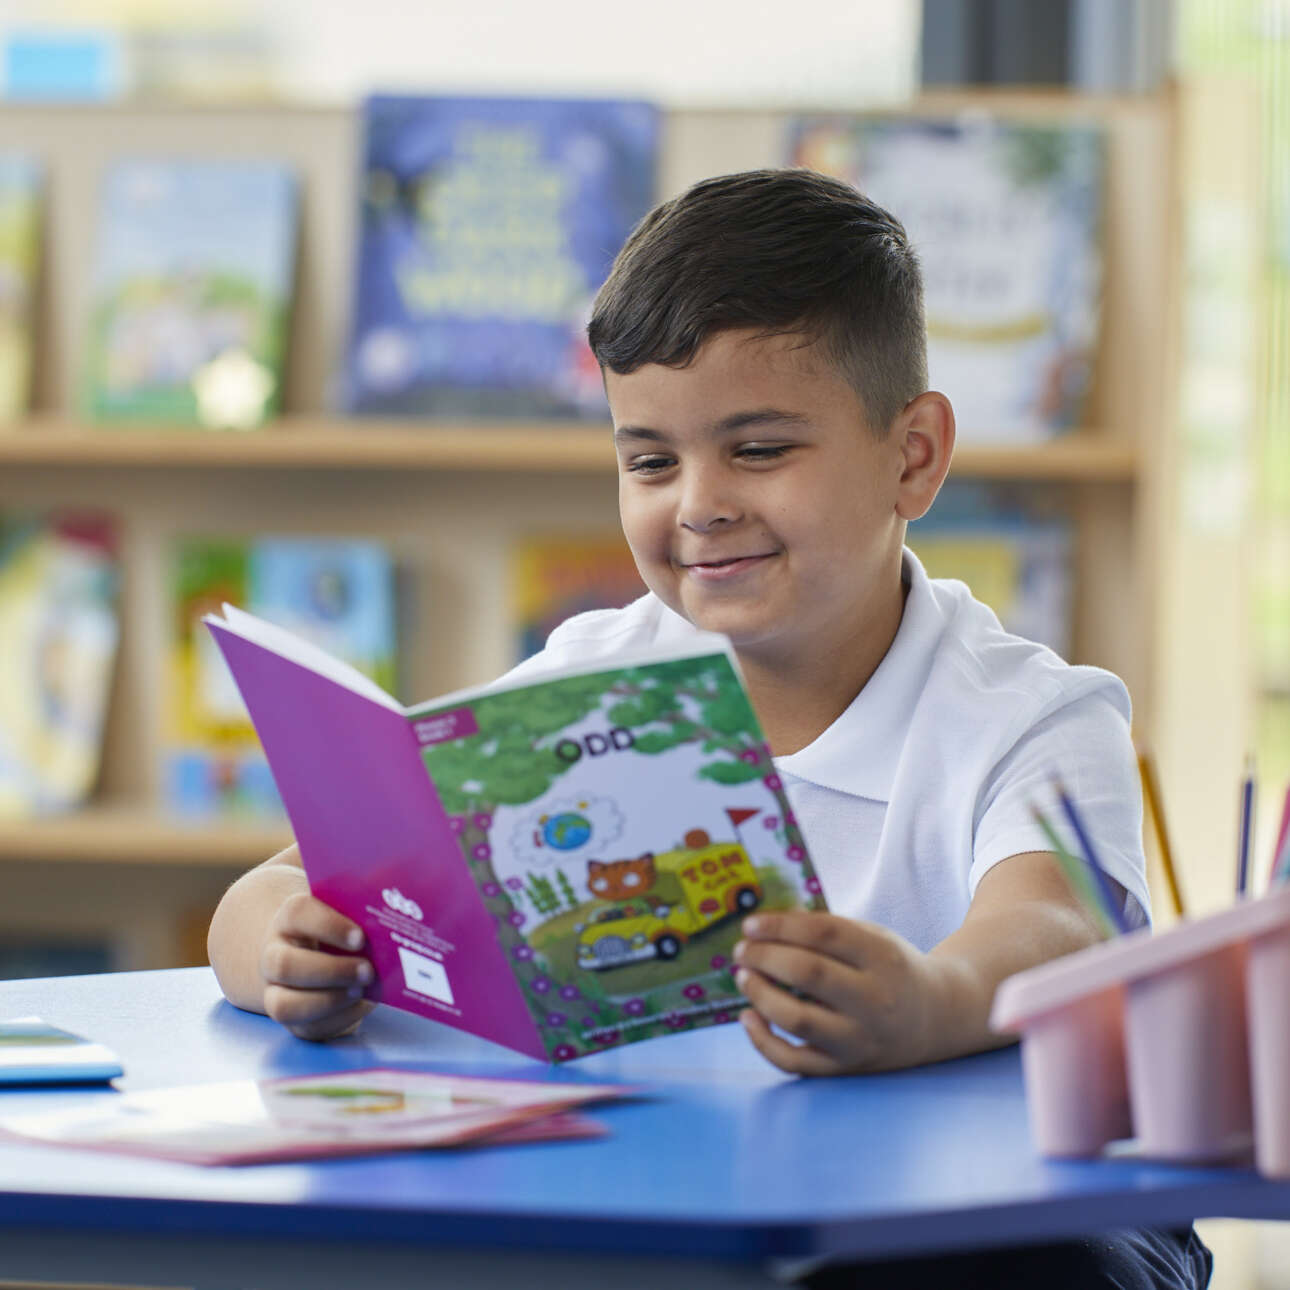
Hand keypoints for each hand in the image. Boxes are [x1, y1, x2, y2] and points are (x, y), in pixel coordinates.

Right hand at [261, 892, 375, 1040]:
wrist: (316, 954)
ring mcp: (276, 991)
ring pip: (284, 1006)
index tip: (360, 937)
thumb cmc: (340, 928)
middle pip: (285, 965)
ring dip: (328, 1001)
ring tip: (362, 991)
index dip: (329, 925)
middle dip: (330, 971)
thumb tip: (395, 918)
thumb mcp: (347, 913)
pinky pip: (308, 1029)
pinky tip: (363, 1005)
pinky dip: (339, 1019)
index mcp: (290, 919)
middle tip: (368, 970)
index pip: (298, 913)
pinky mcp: (294, 1021)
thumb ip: (363, 911)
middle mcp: (274, 955)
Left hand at [733, 912, 937, 1074]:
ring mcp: (860, 1038)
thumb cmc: (890, 969)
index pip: (824, 933)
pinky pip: (795, 1062)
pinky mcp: (845, 1067)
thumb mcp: (871, 937)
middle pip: (809, 973)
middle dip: (764, 957)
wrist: (936, 1019)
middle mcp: (875, 1000)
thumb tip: (767, 923)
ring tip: (743, 976)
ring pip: (798, 1019)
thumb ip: (824, 928)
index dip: (780, 926)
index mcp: (882, 957)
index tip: (751, 925)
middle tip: (742, 950)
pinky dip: (763, 1042)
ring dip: (760, 994)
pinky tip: (748, 1016)